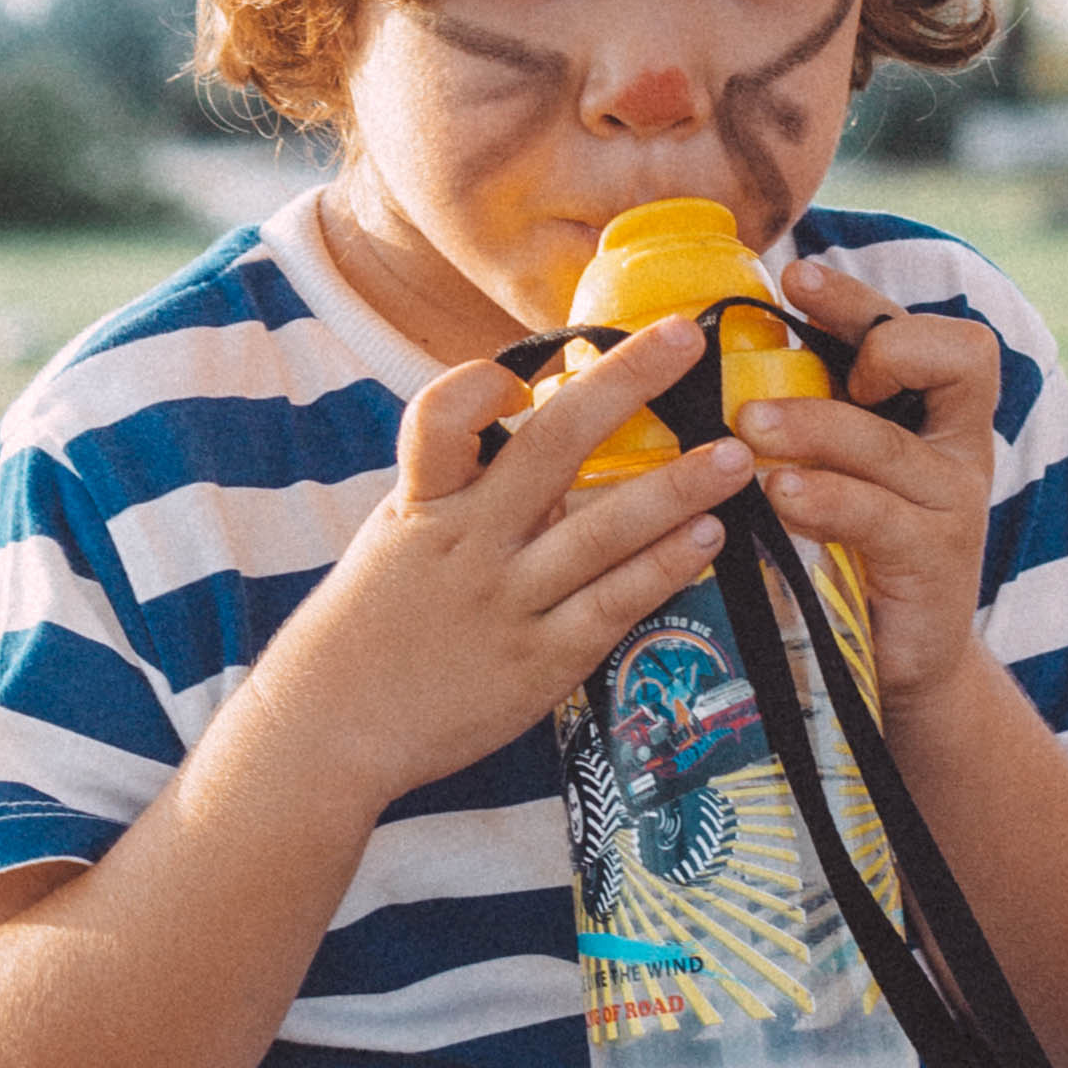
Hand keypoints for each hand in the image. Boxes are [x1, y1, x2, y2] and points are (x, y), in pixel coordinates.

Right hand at [250, 316, 753, 812]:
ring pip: (600, 531)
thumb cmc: (371, 624)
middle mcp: (468, 544)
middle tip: (684, 339)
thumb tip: (543, 435)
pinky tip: (709, 537)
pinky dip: (663, 568)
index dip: (482, 385)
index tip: (523, 375)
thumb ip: (464, 488)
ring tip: (735, 455)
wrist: (333, 728)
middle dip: (622, 384)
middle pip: (550, 447)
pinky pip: (612, 605)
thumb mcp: (397, 537)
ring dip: (675, 488)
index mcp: (422, 505)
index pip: (440, 417)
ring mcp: (506, 603)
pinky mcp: (539, 663)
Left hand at [737, 257, 1000, 716]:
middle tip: (780, 352)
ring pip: (887, 442)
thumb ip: (808, 411)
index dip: (867, 300)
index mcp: (937, 414)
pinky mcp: (933, 561)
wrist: (900, 661)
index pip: (932, 330)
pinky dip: (826, 498)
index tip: (796, 279)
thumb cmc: (853, 550)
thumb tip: (702, 353)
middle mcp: (958, 448)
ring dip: (813, 425)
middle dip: (860, 339)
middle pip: (944, 360)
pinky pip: (878, 514)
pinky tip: (781, 496)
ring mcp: (953, 505)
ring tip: (749, 427)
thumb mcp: (840, 467)